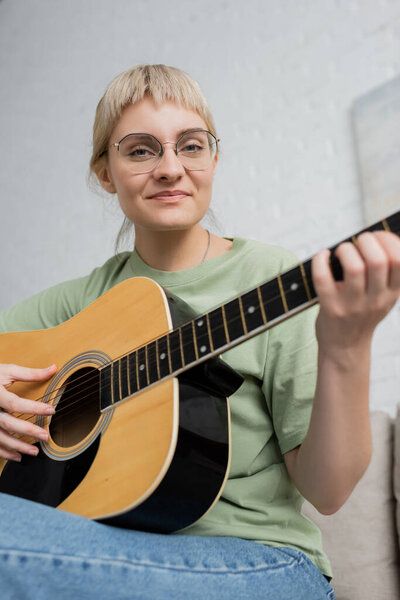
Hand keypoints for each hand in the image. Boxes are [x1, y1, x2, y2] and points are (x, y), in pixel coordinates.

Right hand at [0, 363, 56, 461]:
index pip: (16, 404)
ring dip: (17, 446)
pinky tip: (17, 456)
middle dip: (28, 431)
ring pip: (0, 438)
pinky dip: (4, 453)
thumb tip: (53, 369)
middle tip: (45, 436)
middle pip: (8, 424)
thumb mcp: (7, 371)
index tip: (51, 410)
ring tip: (34, 451)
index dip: (34, 408)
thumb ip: (30, 373)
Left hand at [312, 231, 399, 358]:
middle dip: (367, 241)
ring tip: (343, 251)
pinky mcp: (330, 307)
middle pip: (379, 260)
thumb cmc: (362, 315)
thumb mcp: (384, 297)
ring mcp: (352, 304)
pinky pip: (322, 277)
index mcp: (392, 293)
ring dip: (346, 249)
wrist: (345, 347)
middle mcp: (375, 300)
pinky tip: (322, 256)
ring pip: (353, 267)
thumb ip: (386, 274)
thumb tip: (378, 238)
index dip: (389, 240)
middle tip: (358, 242)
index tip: (378, 236)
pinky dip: (320, 260)